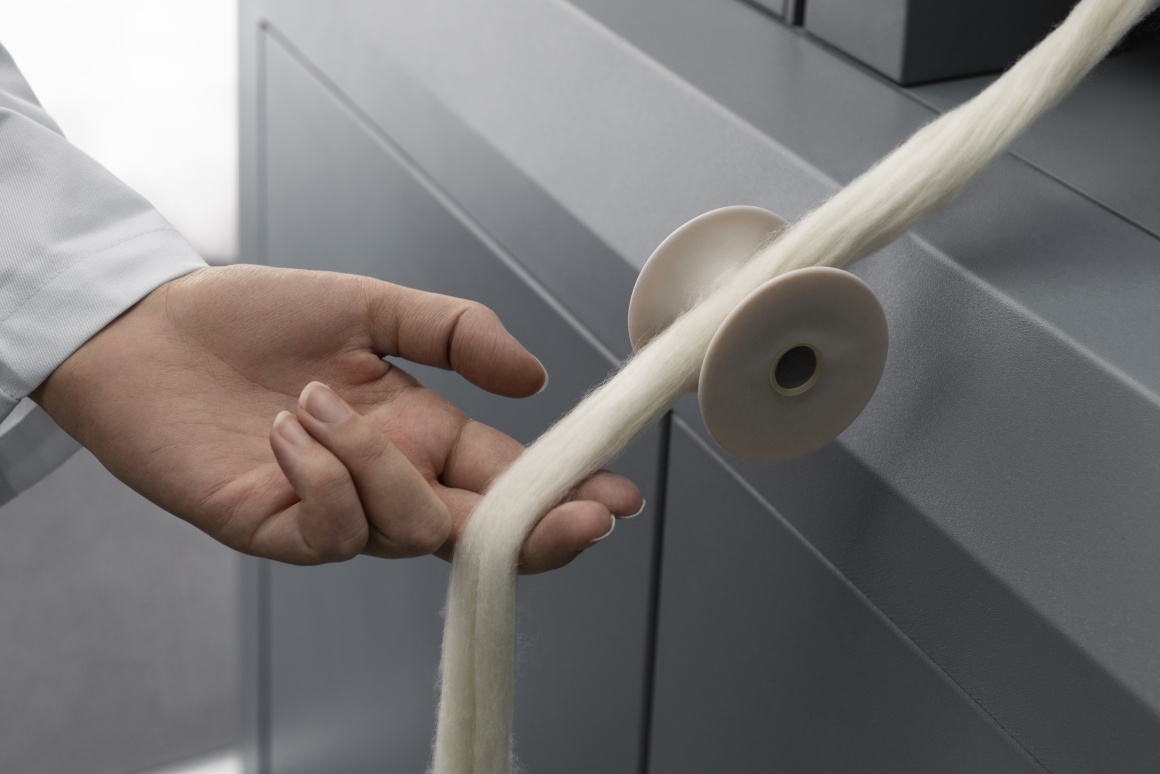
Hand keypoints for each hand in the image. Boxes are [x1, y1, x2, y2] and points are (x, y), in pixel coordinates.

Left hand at [32, 264, 641, 570]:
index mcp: (421, 433)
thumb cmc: (254, 317)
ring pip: (407, 529)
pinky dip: (321, 478)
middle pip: (477, 533)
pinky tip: (285, 430)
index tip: (618, 495)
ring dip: (375, 462)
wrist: (150, 328)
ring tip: (313, 400)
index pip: (506, 480)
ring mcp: (333, 511)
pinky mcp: (273, 528)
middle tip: (581, 513)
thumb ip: (457, 334)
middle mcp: (387, 481)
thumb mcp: (371, 306)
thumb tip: (537, 376)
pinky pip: (330, 531)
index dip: (564, 493)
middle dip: (536, 529)